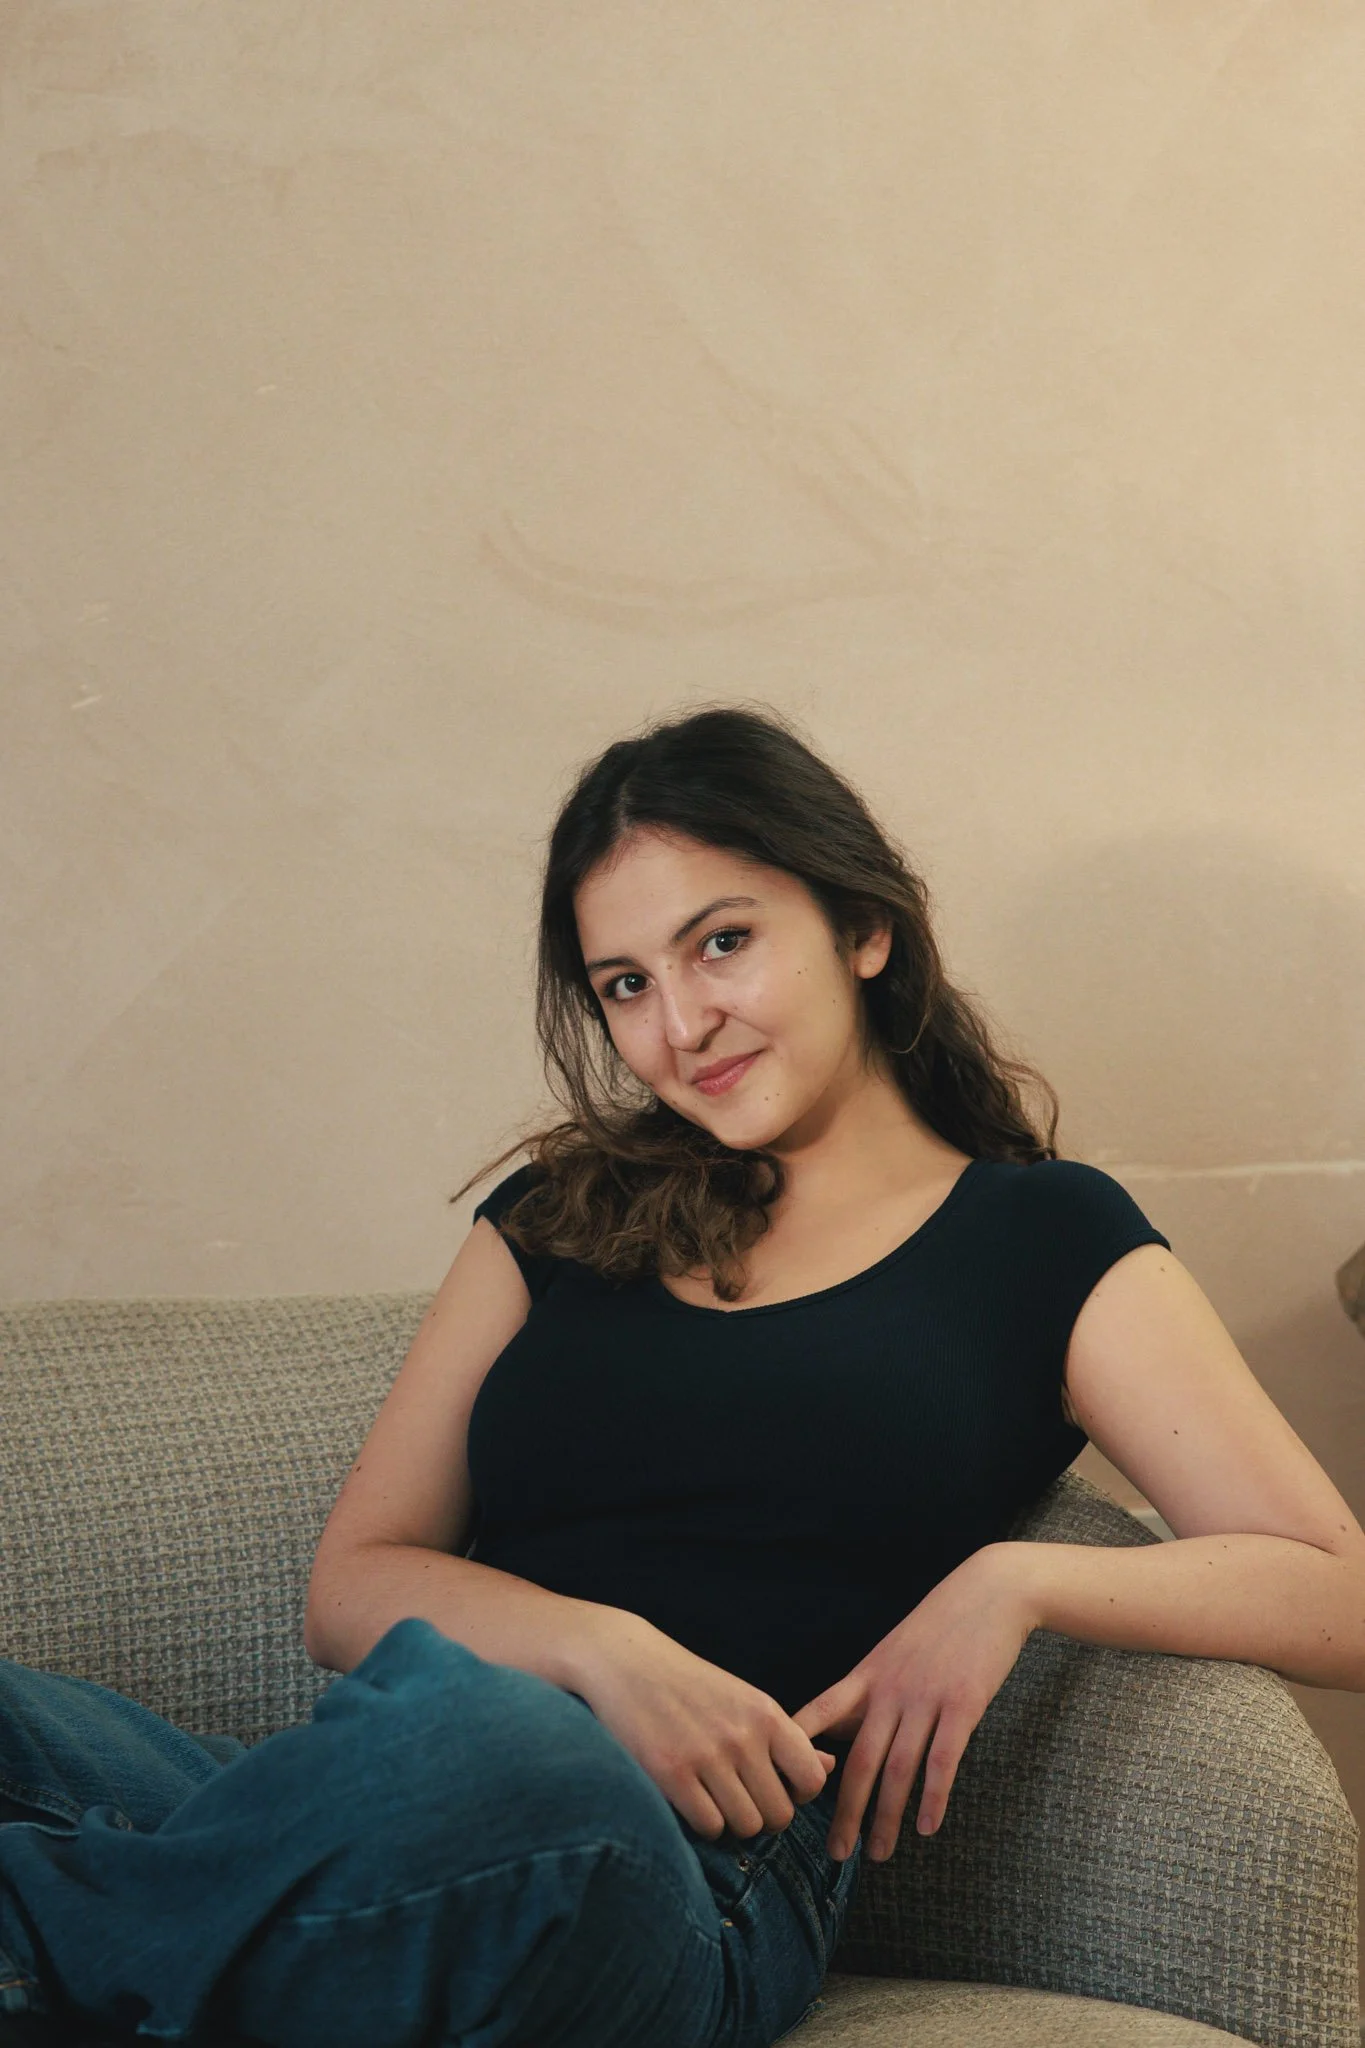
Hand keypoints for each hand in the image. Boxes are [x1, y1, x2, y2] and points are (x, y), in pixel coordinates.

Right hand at [581, 1615, 837, 1840]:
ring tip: (714, 1797)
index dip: (797, 1794)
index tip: (773, 1785)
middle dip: (763, 1815)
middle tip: (740, 1797)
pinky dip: (704, 1823)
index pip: (812, 1781)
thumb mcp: (746, 1701)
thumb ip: (788, 1738)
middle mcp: (743, 1735)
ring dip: (733, 1822)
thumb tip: (829, 1767)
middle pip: (780, 1815)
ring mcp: (707, 1755)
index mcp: (767, 1714)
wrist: (627, 1662)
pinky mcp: (671, 1773)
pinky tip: (692, 1800)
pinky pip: (710, 1827)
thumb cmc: (691, 1685)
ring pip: (747, 1826)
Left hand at [789, 1543, 1036, 1862]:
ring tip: (879, 1852)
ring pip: (898, 1768)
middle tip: (836, 1853)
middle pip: (858, 1760)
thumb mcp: (894, 1649)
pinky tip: (927, 1827)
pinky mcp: (963, 1703)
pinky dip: (933, 1797)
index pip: (819, 1714)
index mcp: (867, 1674)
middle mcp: (889, 1689)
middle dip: (845, 1812)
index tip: (781, 1790)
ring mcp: (926, 1697)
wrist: (989, 1592)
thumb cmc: (941, 1624)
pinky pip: (943, 1759)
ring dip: (887, 1816)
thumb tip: (844, 1729)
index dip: (797, 1752)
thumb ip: (870, 1688)